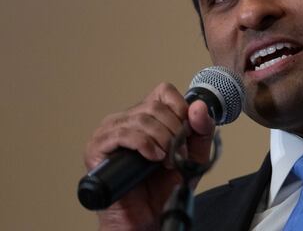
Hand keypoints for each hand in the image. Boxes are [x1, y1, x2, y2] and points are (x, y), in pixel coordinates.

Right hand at [83, 83, 214, 229]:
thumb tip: (199, 106)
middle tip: (177, 153)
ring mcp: (108, 132)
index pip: (163, 91)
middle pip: (155, 106)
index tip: (188, 129)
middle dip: (174, 130)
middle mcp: (126, 120)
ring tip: (166, 161)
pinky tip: (153, 158)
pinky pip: (123, 134)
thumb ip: (202, 130)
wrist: (148, 216)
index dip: (179, 106)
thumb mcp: (194, 155)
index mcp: (146, 116)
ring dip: (162, 140)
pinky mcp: (96, 148)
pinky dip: (145, 144)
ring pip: (142, 118)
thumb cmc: (165, 186)